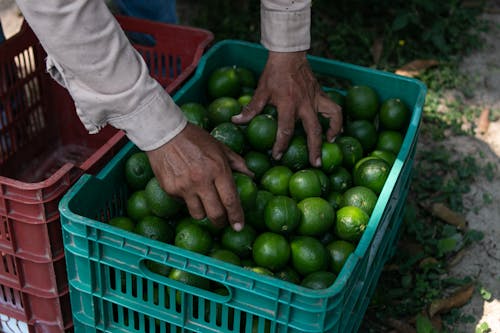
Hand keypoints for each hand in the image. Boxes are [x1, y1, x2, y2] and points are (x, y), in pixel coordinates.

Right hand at [146, 123, 252, 230]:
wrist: (164, 133)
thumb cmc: (195, 139)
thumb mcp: (219, 147)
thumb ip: (237, 162)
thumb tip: (251, 176)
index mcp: (217, 169)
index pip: (230, 200)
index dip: (236, 216)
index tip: (239, 226)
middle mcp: (201, 181)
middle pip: (215, 214)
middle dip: (221, 222)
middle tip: (222, 222)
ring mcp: (184, 187)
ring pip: (198, 214)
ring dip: (203, 213)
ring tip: (204, 206)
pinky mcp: (170, 189)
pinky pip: (183, 204)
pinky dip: (188, 201)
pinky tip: (187, 189)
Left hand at [232, 51, 341, 166]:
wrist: (289, 56)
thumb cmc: (273, 74)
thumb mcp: (261, 91)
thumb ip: (251, 108)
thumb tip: (236, 121)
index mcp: (288, 104)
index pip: (285, 130)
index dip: (281, 145)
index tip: (277, 156)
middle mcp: (304, 104)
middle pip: (313, 130)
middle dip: (314, 148)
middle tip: (314, 164)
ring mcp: (316, 99)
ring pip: (330, 117)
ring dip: (332, 132)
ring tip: (329, 144)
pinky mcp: (322, 95)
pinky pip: (334, 108)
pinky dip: (337, 120)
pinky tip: (335, 130)